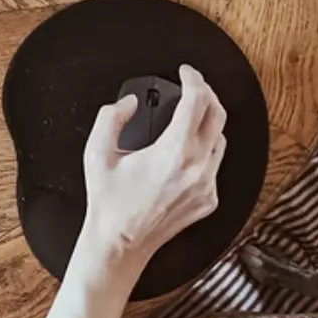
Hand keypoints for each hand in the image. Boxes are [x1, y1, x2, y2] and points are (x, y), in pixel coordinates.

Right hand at [82, 64, 226, 264]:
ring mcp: (207, 185)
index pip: (198, 100)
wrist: (120, 244)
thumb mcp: (97, 154)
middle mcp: (197, 167)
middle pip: (218, 115)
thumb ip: (111, 117)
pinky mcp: (208, 199)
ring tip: (192, 116)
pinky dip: (206, 150)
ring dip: (209, 122)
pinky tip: (188, 150)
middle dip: (207, 93)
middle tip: (193, 87)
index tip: (186, 73)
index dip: (193, 79)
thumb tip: (129, 103)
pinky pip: (216, 165)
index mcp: (174, 152)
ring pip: (221, 139)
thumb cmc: (110, 204)